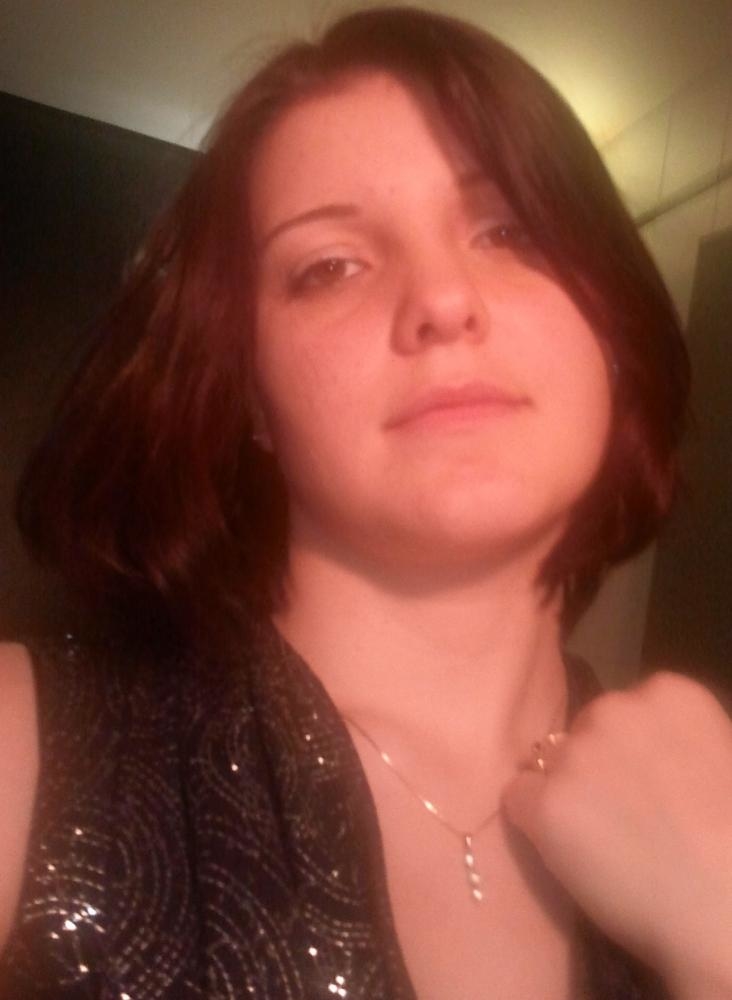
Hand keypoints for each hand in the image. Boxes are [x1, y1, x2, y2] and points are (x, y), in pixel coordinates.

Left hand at [502, 672, 731, 998]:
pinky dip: (531, 820)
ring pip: (547, 763)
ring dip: (562, 790)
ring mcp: (577, 754)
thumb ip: (674, 739)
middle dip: (593, 763)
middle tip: (620, 813)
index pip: (623, 706)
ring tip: (595, 838)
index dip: (629, 747)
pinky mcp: (545, 801)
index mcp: (669, 694)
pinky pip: (517, 798)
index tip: (647, 782)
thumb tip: (644, 749)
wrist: (724, 912)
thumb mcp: (718, 760)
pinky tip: (563, 849)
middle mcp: (616, 709)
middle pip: (582, 729)